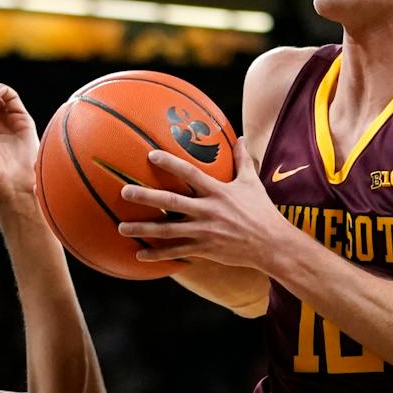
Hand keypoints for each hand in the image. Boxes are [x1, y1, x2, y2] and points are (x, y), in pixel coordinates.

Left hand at [119, 139, 294, 271]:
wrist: (271, 245)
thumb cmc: (261, 211)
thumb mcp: (252, 182)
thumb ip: (243, 160)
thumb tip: (242, 137)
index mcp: (218, 191)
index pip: (190, 173)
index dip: (170, 163)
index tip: (150, 155)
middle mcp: (208, 210)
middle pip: (172, 201)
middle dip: (146, 196)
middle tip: (124, 192)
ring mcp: (205, 231)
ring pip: (168, 230)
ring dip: (144, 229)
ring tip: (121, 227)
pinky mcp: (204, 249)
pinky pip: (177, 252)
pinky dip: (158, 255)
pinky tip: (139, 255)